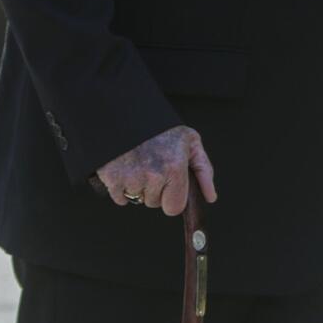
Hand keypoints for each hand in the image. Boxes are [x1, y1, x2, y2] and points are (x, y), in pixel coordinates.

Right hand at [93, 126, 216, 216]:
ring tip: (140, 165)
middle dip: (155, 191)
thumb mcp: (191, 143)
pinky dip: (122, 188)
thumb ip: (203, 170)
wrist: (127, 115)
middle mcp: (154, 175)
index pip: (174, 208)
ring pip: (137, 199)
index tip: (170, 188)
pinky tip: (127, 170)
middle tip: (154, 169)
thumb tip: (210, 197)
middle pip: (154, 203)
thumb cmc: (162, 130)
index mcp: (175, 167)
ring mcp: (131, 177)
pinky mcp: (112, 178)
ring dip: (138, 188)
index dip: (172, 200)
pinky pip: (119, 198)